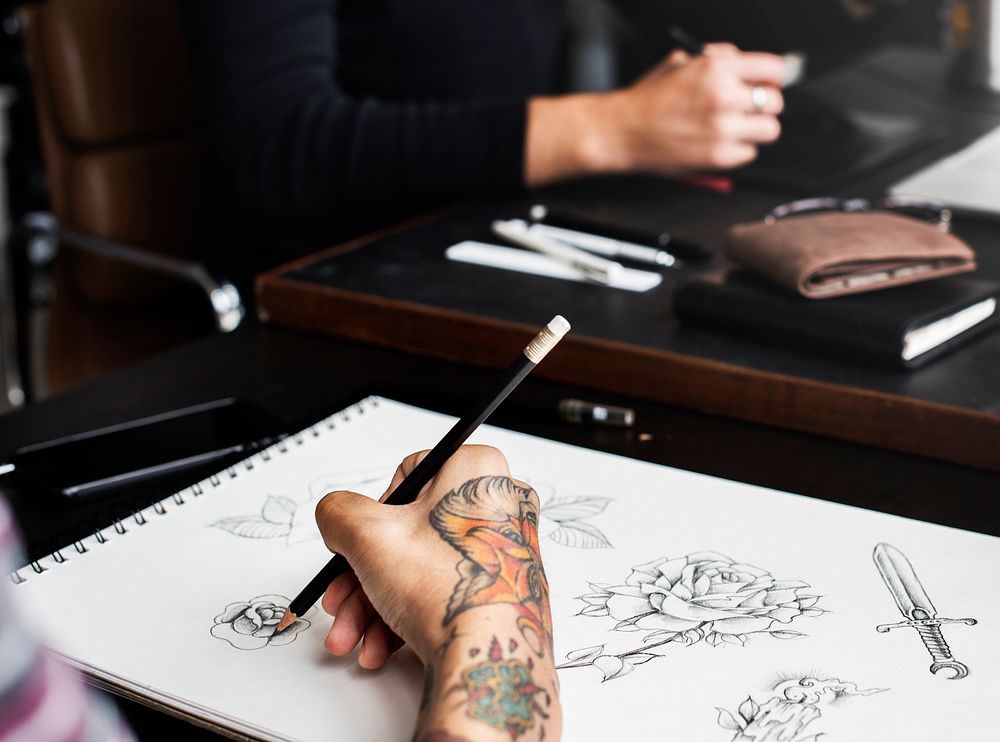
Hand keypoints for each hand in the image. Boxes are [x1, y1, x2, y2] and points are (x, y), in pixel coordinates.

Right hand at [316, 444, 561, 740]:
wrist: (488, 656)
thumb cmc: (448, 588)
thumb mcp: (370, 536)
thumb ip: (339, 513)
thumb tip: (336, 514)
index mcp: (476, 470)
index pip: (406, 479)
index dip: (373, 517)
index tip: (356, 546)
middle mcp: (497, 505)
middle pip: (408, 533)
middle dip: (362, 576)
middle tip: (342, 604)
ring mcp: (503, 549)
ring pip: (419, 567)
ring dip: (375, 604)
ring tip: (354, 637)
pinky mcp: (501, 588)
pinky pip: (441, 591)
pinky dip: (406, 614)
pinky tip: (381, 646)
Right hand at [525, 43, 785, 183]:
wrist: (622, 130)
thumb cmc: (649, 98)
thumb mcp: (682, 62)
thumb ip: (718, 60)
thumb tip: (748, 66)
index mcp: (716, 68)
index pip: (773, 70)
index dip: (773, 79)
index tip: (768, 85)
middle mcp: (724, 96)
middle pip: (775, 102)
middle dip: (762, 106)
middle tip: (745, 111)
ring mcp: (723, 128)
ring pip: (769, 130)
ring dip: (754, 130)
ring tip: (732, 130)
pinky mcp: (719, 156)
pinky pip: (749, 153)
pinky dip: (737, 151)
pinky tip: (716, 144)